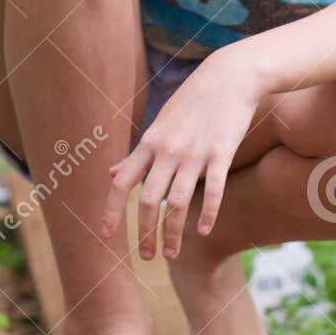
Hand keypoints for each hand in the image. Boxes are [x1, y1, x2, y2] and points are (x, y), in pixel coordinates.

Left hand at [99, 56, 260, 261]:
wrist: (229, 76)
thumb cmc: (192, 101)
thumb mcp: (160, 124)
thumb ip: (137, 154)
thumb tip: (111, 174)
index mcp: (150, 142)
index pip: (123, 182)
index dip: (111, 209)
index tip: (105, 235)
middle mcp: (168, 150)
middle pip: (148, 200)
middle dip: (144, 233)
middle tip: (146, 258)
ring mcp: (195, 153)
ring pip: (177, 203)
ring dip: (172, 233)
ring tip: (171, 254)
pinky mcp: (221, 153)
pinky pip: (213, 191)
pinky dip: (207, 214)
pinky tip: (204, 232)